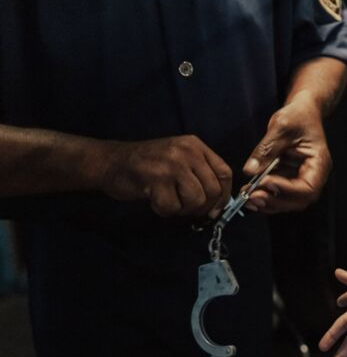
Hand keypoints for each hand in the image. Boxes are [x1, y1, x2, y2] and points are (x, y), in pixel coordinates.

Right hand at [101, 135, 231, 217]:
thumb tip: (217, 207)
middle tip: (185, 207)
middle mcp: (187, 152)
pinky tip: (154, 200)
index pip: (224, 173)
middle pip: (213, 190)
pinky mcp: (156, 179)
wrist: (111, 161)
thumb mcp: (179, 159)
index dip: (224, 196)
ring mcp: (172, 164)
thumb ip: (200, 175)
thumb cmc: (148, 165)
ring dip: (183, 209)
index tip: (215, 209)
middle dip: (202, 207)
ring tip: (169, 201)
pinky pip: (172, 207)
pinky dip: (164, 210)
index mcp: (195, 145)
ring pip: (196, 201)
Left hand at [242, 91, 331, 213]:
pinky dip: (266, 198)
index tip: (266, 181)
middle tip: (253, 196)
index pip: (308, 187)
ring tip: (248, 198)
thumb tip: (251, 171)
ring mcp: (301, 179)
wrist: (302, 112)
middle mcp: (314, 176)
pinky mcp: (290, 180)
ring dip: (268, 203)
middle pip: (299, 200)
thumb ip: (266, 149)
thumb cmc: (298, 116)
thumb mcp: (282, 126)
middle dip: (275, 201)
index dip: (287, 190)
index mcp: (319, 163)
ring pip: (289, 202)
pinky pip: (280, 195)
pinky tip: (250, 195)